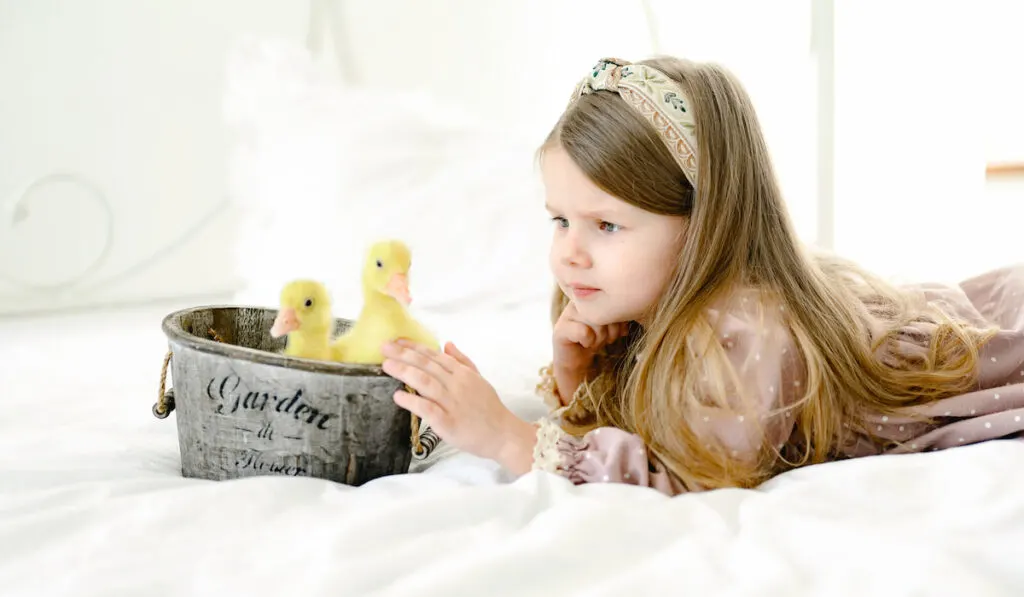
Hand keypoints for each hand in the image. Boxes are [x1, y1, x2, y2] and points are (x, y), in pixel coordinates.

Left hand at [381, 340, 535, 470]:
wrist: (503, 434)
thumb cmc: (490, 408)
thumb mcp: (479, 379)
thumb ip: (462, 361)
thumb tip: (447, 344)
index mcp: (463, 374)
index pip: (435, 356)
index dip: (415, 347)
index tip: (397, 341)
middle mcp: (457, 385)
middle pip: (427, 365)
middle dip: (404, 355)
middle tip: (384, 348)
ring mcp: (453, 403)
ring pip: (426, 383)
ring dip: (405, 372)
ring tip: (387, 365)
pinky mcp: (449, 423)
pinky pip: (428, 409)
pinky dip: (413, 402)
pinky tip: (398, 396)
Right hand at [552, 302, 628, 405]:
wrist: (578, 359)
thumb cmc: (598, 338)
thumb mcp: (614, 323)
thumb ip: (621, 312)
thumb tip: (630, 310)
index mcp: (592, 294)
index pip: (612, 301)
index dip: (618, 319)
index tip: (617, 329)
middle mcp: (578, 300)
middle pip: (604, 311)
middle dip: (610, 331)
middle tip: (603, 338)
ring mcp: (567, 313)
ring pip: (595, 321)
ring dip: (599, 338)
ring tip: (594, 341)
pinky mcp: (560, 329)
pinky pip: (584, 332)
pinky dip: (589, 341)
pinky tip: (585, 344)